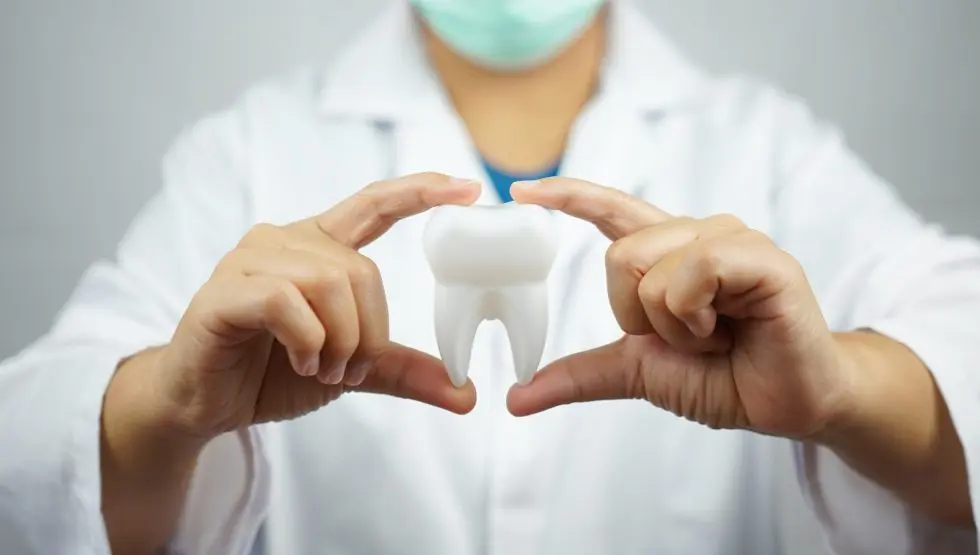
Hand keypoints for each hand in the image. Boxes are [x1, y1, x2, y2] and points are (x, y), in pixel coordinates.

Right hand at [142, 173, 480, 440]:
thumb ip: (403, 371)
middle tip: (347, 371)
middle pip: (361, 271)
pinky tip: (298, 361)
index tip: (469, 188)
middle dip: (368, 333)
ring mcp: (250, 260)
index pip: (374, 205)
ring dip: (338, 341)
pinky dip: (306, 339)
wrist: (206, 404)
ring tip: (320, 369)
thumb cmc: (272, 373)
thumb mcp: (352, 370)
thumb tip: (467, 395)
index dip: (420, 192)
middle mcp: (284, 241)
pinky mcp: (224, 290)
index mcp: (318, 248)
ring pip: (329, 282)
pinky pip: (285, 301)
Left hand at [507, 178, 850, 438]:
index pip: (611, 210)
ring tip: (713, 337)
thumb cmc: (723, 377)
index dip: (568, 196)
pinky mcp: (762, 257)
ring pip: (650, 268)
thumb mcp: (638, 372)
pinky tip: (729, 329)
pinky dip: (695, 315)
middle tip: (688, 339)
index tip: (522, 191)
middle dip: (639, 318)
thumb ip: (583, 374)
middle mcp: (698, 234)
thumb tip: (519, 398)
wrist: (786, 405)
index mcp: (668, 253)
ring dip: (671, 325)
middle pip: (619, 256)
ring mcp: (731, 240)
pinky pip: (693, 271)